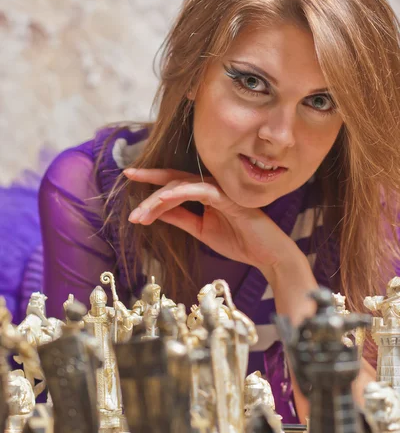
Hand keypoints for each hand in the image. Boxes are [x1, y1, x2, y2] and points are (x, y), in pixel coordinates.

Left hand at [124, 168, 300, 280]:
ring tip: (140, 213)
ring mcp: (220, 189)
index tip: (130, 177)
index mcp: (206, 192)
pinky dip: (178, 194)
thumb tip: (155, 211)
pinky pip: (198, 191)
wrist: (267, 255)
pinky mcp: (227, 197)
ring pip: (181, 185)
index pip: (175, 182)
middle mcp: (211, 186)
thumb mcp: (201, 230)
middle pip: (174, 179)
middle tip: (129, 189)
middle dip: (149, 184)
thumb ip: (180, 218)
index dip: (152, 179)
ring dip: (158, 199)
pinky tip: (162, 201)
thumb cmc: (239, 242)